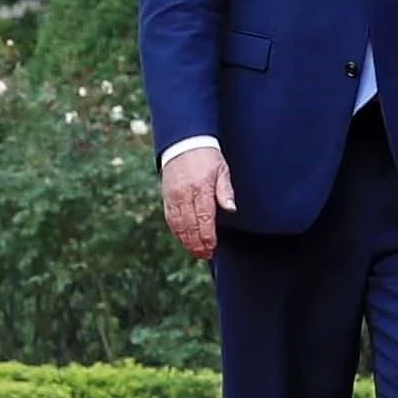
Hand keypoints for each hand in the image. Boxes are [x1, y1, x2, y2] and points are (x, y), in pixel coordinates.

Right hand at [161, 143, 233, 257]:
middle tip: (205, 255)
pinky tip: (184, 240)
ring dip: (186, 241)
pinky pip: (170, 218)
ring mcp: (173, 196)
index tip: (212, 247)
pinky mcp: (166, 196)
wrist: (184, 142)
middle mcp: (185, 194)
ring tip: (196, 251)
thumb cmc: (207, 156)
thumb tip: (231, 209)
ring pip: (178, 224)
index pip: (204, 217)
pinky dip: (176, 232)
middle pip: (190, 225)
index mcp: (201, 187)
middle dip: (197, 243)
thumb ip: (225, 191)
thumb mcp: (222, 169)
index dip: (207, 235)